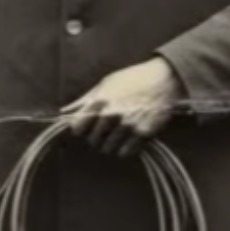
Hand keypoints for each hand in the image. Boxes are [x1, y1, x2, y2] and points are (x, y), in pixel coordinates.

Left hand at [61, 57, 182, 157]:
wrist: (164, 78)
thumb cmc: (134, 78)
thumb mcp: (106, 83)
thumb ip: (85, 100)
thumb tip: (64, 111)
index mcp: (100, 101)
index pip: (77, 128)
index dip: (81, 129)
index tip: (86, 127)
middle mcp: (111, 115)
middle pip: (92, 140)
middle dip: (97, 136)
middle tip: (107, 129)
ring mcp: (127, 125)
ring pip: (107, 149)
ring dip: (111, 143)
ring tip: (119, 133)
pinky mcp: (143, 133)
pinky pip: (125, 152)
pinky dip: (126, 148)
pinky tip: (130, 138)